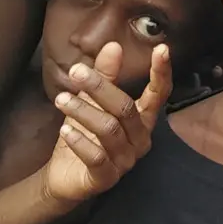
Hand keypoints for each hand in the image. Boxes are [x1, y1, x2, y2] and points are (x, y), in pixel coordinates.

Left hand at [41, 42, 171, 203]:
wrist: (63, 176)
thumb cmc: (85, 134)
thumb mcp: (92, 101)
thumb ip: (105, 76)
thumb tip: (113, 46)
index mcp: (142, 119)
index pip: (158, 94)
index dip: (161, 73)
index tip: (162, 48)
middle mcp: (140, 140)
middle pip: (126, 108)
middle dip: (100, 87)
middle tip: (76, 71)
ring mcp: (125, 161)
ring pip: (109, 129)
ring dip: (83, 111)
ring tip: (61, 99)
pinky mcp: (107, 177)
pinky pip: (97, 157)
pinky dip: (80, 141)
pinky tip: (65, 130)